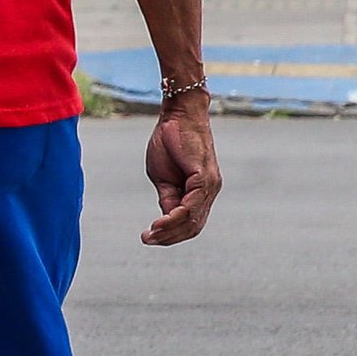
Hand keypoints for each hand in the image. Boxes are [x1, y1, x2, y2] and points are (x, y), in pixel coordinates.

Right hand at [140, 102, 220, 246]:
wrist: (178, 115)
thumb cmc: (170, 141)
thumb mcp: (163, 177)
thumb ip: (168, 197)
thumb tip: (165, 219)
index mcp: (200, 192)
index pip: (190, 223)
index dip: (169, 234)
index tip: (148, 237)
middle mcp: (209, 191)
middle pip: (193, 227)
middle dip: (169, 238)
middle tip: (147, 240)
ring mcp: (209, 186)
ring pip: (193, 220)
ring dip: (170, 231)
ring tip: (150, 235)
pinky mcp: (205, 178)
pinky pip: (191, 206)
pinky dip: (174, 218)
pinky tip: (159, 222)